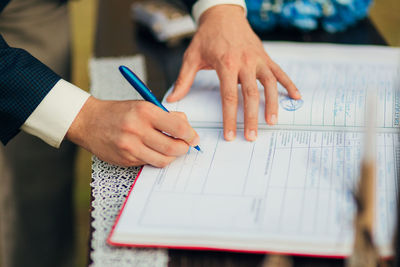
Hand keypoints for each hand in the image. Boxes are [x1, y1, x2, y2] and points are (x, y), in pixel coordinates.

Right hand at [66, 97, 199, 166]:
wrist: (88, 121)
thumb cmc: (118, 112)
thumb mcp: (143, 105)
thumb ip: (166, 115)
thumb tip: (187, 127)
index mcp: (145, 112)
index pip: (178, 127)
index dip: (190, 135)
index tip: (193, 137)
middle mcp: (137, 130)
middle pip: (173, 147)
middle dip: (184, 148)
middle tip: (186, 145)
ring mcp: (130, 147)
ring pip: (163, 160)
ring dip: (172, 156)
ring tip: (172, 149)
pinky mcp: (125, 159)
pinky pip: (149, 163)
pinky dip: (157, 159)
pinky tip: (154, 151)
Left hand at [167, 5, 300, 140]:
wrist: (222, 14)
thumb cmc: (207, 36)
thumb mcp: (192, 56)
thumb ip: (183, 79)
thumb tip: (172, 99)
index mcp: (226, 64)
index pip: (229, 97)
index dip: (230, 118)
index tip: (230, 134)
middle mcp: (245, 62)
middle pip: (250, 94)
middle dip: (251, 118)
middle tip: (251, 136)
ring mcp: (258, 59)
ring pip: (269, 84)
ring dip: (272, 104)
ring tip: (272, 122)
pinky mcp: (265, 56)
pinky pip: (280, 72)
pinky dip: (289, 84)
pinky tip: (296, 97)